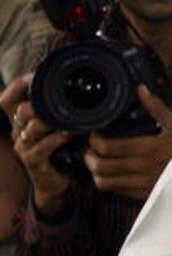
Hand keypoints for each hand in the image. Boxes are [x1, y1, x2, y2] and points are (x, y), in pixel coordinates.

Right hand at [3, 76, 72, 219]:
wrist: (57, 179)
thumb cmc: (60, 148)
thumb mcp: (59, 125)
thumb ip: (61, 109)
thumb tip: (78, 85)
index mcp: (22, 120)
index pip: (8, 99)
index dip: (18, 86)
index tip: (35, 76)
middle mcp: (18, 131)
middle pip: (21, 110)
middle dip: (39, 104)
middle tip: (60, 100)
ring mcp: (23, 146)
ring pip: (32, 127)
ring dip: (52, 122)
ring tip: (69, 120)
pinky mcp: (31, 160)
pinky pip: (42, 146)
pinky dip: (57, 139)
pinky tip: (69, 136)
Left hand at [84, 85, 171, 200]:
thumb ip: (156, 107)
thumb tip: (141, 89)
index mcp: (148, 149)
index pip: (109, 148)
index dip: (95, 141)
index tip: (95, 135)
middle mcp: (142, 168)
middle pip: (101, 167)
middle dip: (90, 157)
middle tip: (91, 150)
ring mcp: (142, 184)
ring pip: (104, 183)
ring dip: (96, 173)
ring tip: (98, 163)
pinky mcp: (143, 195)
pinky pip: (117, 192)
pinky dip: (110, 182)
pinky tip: (113, 173)